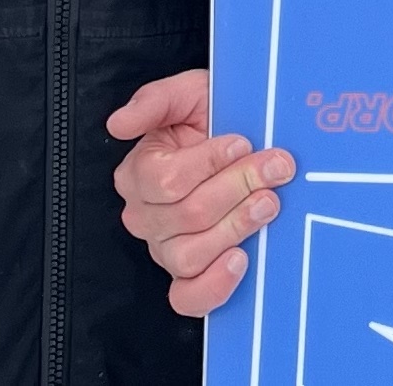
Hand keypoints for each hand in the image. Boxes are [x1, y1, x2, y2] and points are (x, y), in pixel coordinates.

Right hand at [107, 68, 293, 318]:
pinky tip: (241, 260)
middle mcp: (145, 216)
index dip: (209, 162)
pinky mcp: (188, 276)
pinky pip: (188, 298)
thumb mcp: (188, 94)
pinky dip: (214, 285)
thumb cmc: (212, 118)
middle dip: (238, 187)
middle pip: (187, 215)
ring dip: (237, 227)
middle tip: (274, 168)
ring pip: (190, 255)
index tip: (242, 142)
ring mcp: (165, 249)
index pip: (166, 180)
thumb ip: (153, 101)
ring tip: (267, 204)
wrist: (245, 139)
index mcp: (137, 174)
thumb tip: (118, 123)